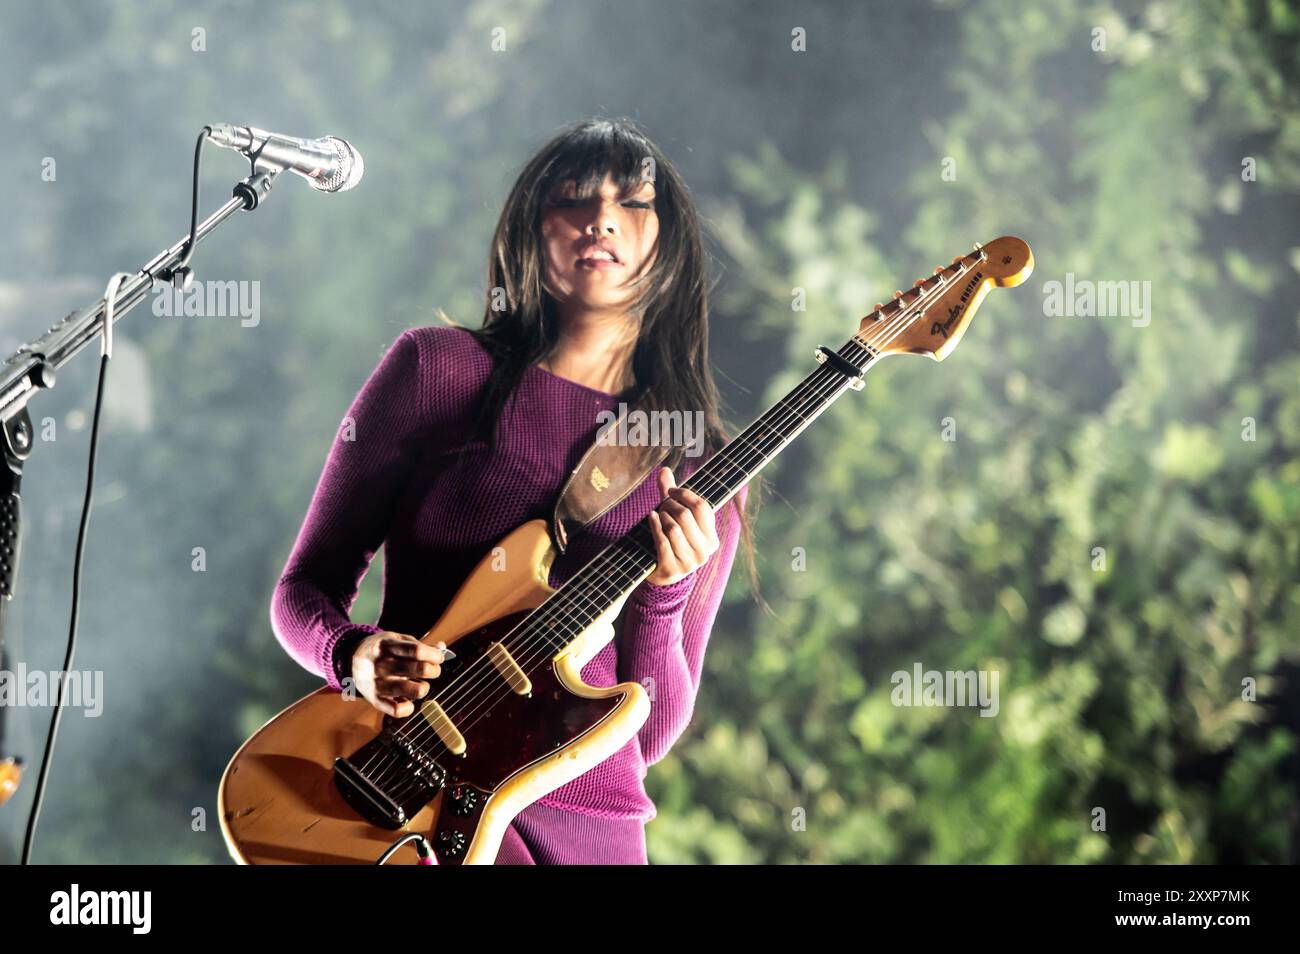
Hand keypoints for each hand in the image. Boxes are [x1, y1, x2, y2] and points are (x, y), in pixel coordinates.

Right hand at [350, 632, 447, 717]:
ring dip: (424, 688)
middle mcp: (380, 664)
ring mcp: (377, 683)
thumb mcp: (397, 640)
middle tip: (433, 669)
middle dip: (434, 670)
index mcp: (386, 645)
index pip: (417, 651)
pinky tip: (409, 699)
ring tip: (422, 685)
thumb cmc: (383, 650)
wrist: (351, 659)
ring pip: (413, 690)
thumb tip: (443, 647)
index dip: (434, 655)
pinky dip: (409, 707)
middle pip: (419, 669)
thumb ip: (419, 645)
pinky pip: (397, 710)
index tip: (439, 657)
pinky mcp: (374, 700)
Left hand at [645, 466, 719, 586]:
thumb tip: (663, 469)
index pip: (702, 507)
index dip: (684, 494)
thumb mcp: (675, 518)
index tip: (671, 490)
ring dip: (662, 516)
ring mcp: (689, 563)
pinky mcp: (672, 569)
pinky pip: (662, 541)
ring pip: (673, 528)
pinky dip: (655, 526)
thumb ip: (671, 496)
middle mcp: (704, 552)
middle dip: (669, 505)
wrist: (662, 574)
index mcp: (711, 538)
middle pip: (686, 516)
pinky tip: (651, 518)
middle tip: (662, 504)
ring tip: (657, 514)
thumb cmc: (672, 541)